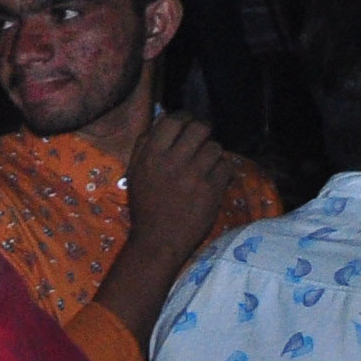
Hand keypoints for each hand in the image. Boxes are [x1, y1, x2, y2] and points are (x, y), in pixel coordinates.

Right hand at [120, 106, 244, 268]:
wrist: (159, 240)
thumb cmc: (145, 206)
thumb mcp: (134, 174)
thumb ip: (143, 147)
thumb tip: (160, 121)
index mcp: (151, 156)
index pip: (173, 120)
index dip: (184, 120)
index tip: (186, 127)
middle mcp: (173, 161)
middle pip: (200, 128)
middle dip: (202, 133)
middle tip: (200, 144)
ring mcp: (194, 175)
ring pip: (215, 147)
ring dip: (212, 155)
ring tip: (205, 167)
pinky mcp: (212, 189)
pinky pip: (226, 166)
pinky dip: (222, 172)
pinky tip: (212, 181)